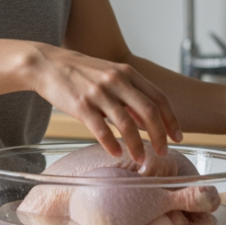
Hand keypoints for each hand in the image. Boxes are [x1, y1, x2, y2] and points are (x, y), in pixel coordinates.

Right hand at [25, 43, 181, 163]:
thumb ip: (130, 94)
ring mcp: (99, 93)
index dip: (171, 120)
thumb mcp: (110, 75)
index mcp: (127, 73)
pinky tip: (116, 154)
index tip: (177, 137)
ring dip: (137, 146)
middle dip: (160, 136)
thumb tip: (147, 120)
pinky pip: (101, 130)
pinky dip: (111, 145)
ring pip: (127, 125)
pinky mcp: (81, 106)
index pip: (159, 98)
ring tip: (140, 160)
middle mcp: (116, 81)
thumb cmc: (81, 72)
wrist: (47, 64)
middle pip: (149, 112)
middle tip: (163, 153)